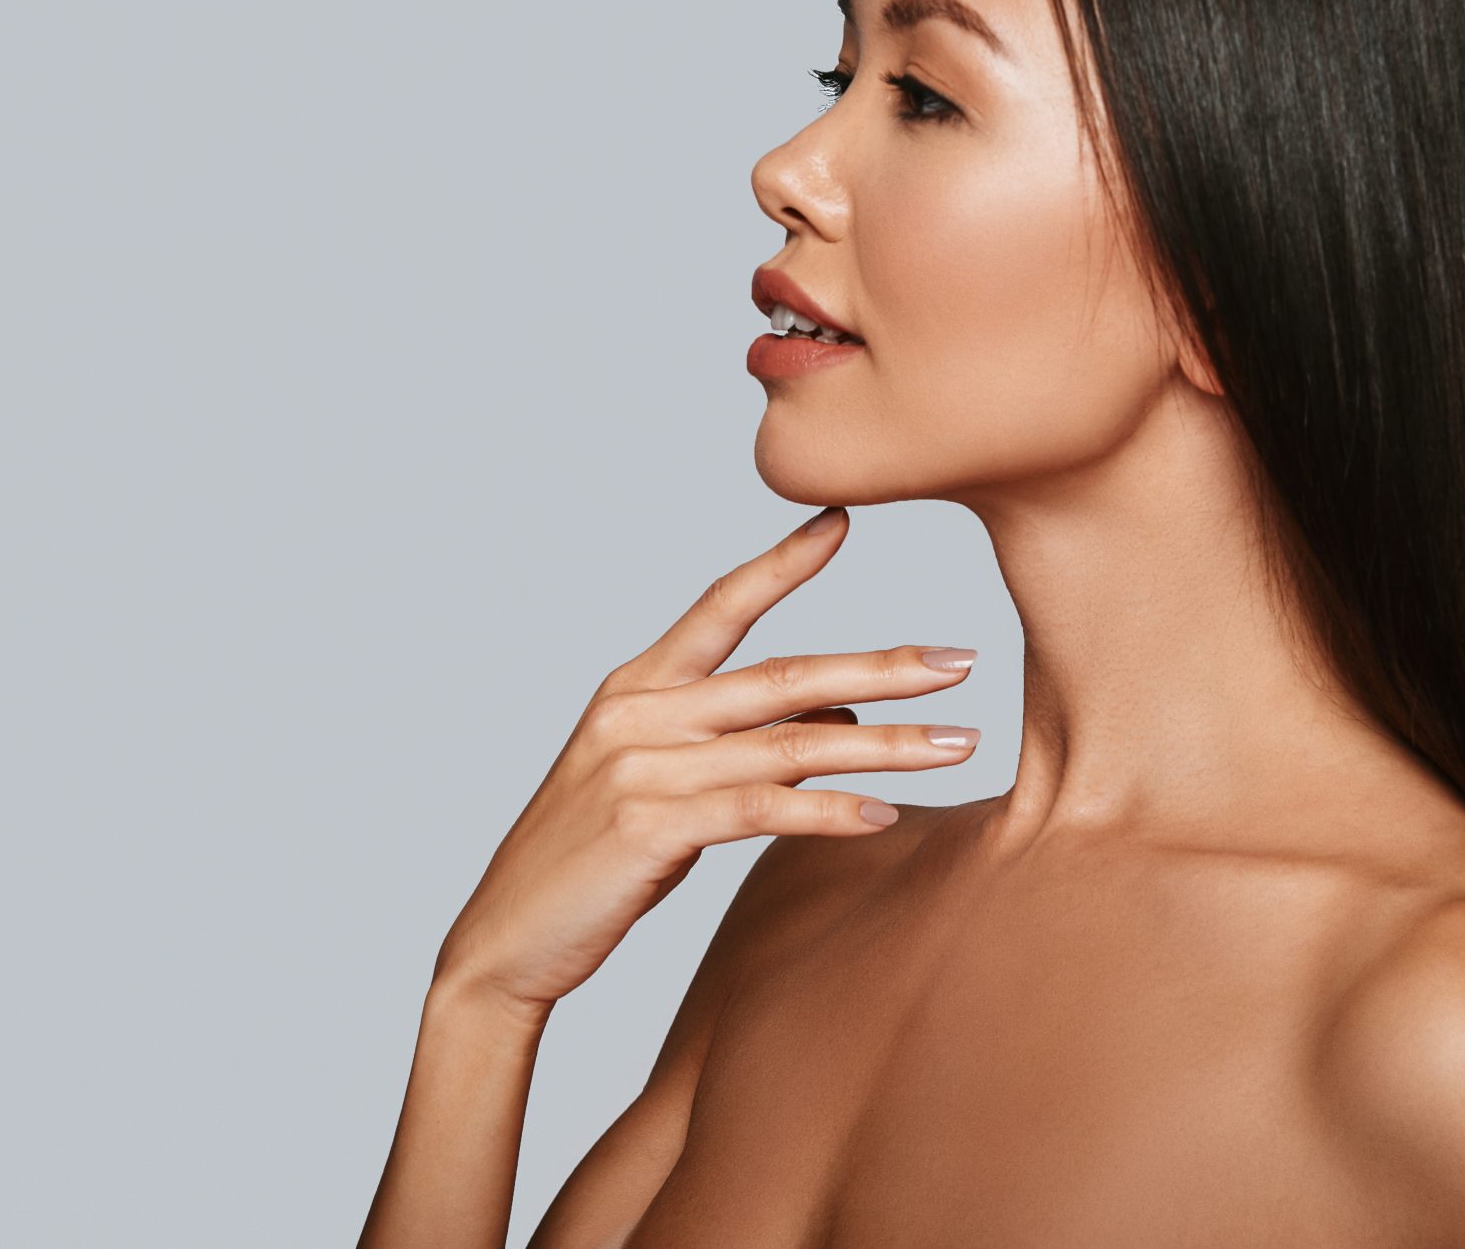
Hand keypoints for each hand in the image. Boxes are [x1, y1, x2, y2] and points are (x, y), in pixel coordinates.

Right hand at [430, 506, 978, 1015]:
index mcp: (636, 688)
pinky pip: (762, 809)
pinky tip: (883, 816)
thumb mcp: (661, 780)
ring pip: (790, 743)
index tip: (841, 520)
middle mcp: (640, 713)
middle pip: (784, 675)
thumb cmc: (593, 860)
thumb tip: (839, 706)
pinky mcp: (651, 827)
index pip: (721, 605)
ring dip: (883, 744)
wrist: (504, 944)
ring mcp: (643, 767)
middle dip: (883, 667)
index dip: (782, 562)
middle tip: (961, 660)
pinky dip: (829, 811)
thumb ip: (737, 738)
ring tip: (955, 744)